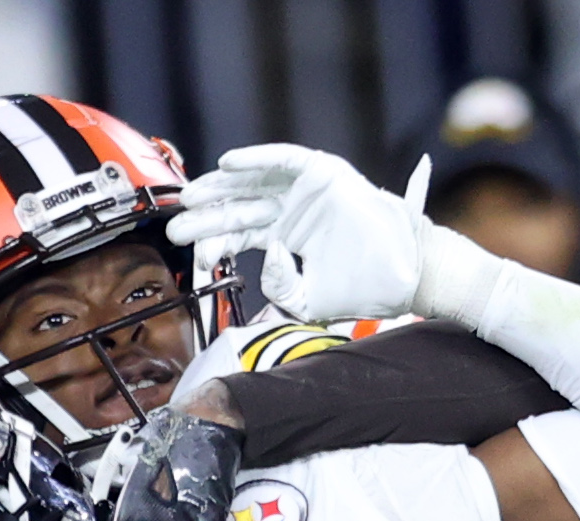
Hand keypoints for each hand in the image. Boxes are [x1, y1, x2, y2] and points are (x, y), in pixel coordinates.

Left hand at [170, 145, 429, 323]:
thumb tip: (264, 263)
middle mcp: (290, 209)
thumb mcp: (307, 301)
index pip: (239, 236)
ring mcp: (304, 189)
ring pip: (253, 183)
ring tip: (192, 197)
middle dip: (206, 217)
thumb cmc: (361, 290)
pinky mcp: (321, 171)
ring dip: (221, 187)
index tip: (192, 257)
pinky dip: (256, 159)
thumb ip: (278, 289)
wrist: (402, 275)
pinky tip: (228, 165)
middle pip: (238, 208)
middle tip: (177, 229)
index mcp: (285, 237)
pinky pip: (282, 159)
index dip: (214, 243)